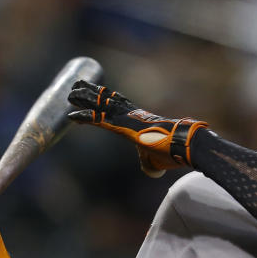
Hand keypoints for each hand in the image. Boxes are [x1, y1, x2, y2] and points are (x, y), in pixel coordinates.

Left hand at [66, 80, 208, 176]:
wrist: (185, 145)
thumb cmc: (175, 153)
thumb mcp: (158, 161)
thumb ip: (151, 164)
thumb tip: (152, 171)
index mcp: (139, 122)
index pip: (118, 109)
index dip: (104, 104)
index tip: (93, 99)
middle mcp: (132, 116)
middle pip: (108, 100)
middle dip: (92, 93)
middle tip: (77, 85)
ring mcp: (128, 119)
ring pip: (102, 105)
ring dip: (85, 98)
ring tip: (71, 92)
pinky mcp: (124, 127)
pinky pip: (100, 120)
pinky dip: (86, 117)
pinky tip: (72, 115)